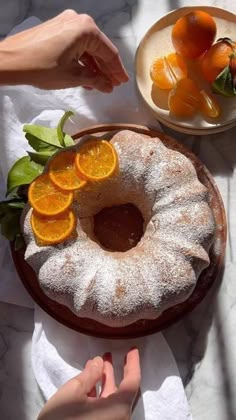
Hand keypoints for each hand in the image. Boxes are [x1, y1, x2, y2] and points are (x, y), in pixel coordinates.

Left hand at [0, 10, 128, 90]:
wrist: (10, 61)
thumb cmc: (41, 67)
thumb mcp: (73, 77)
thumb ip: (96, 80)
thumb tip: (108, 86)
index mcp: (86, 29)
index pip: (109, 53)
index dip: (116, 70)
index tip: (122, 83)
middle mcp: (78, 21)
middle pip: (99, 49)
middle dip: (106, 69)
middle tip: (113, 85)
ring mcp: (66, 23)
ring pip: (87, 48)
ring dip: (94, 67)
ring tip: (100, 84)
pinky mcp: (57, 29)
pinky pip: (76, 45)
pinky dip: (82, 61)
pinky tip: (86, 76)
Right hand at [38, 348, 140, 419]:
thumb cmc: (63, 419)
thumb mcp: (73, 392)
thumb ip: (89, 374)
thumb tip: (99, 362)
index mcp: (119, 409)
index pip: (132, 381)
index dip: (133, 363)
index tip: (132, 349)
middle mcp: (120, 419)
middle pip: (123, 391)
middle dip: (115, 371)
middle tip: (109, 354)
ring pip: (113, 399)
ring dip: (105, 381)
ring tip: (96, 364)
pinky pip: (106, 409)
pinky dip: (99, 394)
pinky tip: (88, 383)